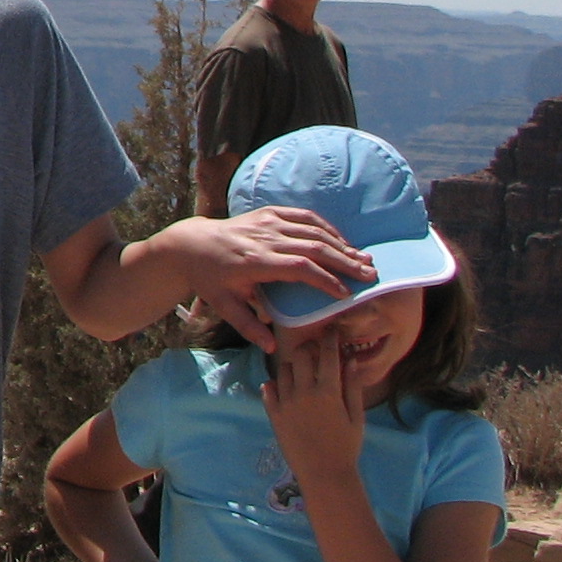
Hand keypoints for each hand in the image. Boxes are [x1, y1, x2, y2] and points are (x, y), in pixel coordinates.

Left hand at [156, 209, 371, 352]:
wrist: (191, 245)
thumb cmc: (210, 279)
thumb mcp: (223, 306)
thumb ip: (249, 326)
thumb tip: (274, 348)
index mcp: (255, 262)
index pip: (299, 268)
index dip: (325, 281)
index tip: (345, 295)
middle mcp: (265, 238)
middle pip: (314, 247)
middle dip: (345, 262)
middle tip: (370, 276)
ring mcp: (268, 222)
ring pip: (313, 231)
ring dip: (342, 245)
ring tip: (365, 260)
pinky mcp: (269, 213)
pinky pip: (304, 217)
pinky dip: (327, 228)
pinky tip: (343, 241)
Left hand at [262, 328, 368, 493]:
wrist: (324, 474)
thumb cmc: (346, 446)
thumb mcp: (356, 416)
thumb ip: (353, 386)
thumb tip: (351, 359)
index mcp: (328, 391)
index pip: (327, 354)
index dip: (329, 338)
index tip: (330, 330)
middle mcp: (304, 392)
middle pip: (301, 355)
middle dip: (309, 348)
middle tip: (314, 351)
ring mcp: (286, 403)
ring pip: (284, 370)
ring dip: (294, 366)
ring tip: (303, 373)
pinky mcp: (273, 414)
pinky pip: (269, 389)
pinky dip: (276, 385)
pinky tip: (286, 389)